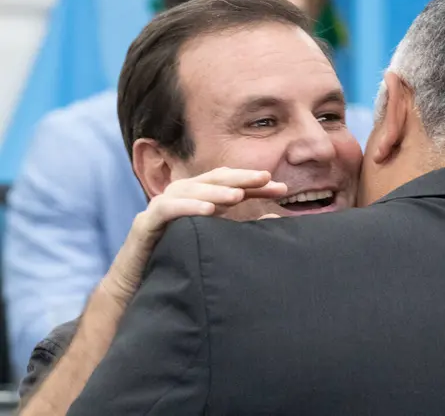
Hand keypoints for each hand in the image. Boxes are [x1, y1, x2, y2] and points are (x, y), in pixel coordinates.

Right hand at [102, 168, 286, 307]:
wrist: (137, 293)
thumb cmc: (180, 266)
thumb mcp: (217, 244)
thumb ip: (241, 230)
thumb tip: (277, 220)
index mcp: (198, 202)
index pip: (229, 185)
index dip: (254, 185)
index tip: (282, 189)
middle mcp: (180, 200)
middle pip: (211, 180)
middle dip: (239, 177)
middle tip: (265, 179)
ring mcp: (161, 209)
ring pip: (188, 190)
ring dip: (215, 191)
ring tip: (238, 195)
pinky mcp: (145, 225)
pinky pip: (165, 209)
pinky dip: (187, 206)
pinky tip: (209, 210)